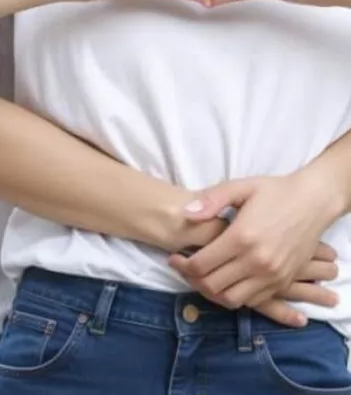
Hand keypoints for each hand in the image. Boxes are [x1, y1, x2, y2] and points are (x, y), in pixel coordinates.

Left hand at [169, 169, 339, 310]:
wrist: (313, 202)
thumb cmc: (275, 191)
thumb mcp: (242, 186)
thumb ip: (212, 200)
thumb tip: (186, 213)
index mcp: (242, 238)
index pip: (202, 265)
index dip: (182, 265)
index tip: (174, 258)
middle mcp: (256, 262)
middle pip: (212, 286)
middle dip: (191, 280)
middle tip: (184, 268)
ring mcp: (271, 276)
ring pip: (231, 300)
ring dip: (212, 292)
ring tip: (203, 277)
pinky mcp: (282, 282)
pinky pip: (252, 301)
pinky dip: (234, 296)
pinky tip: (227, 281)